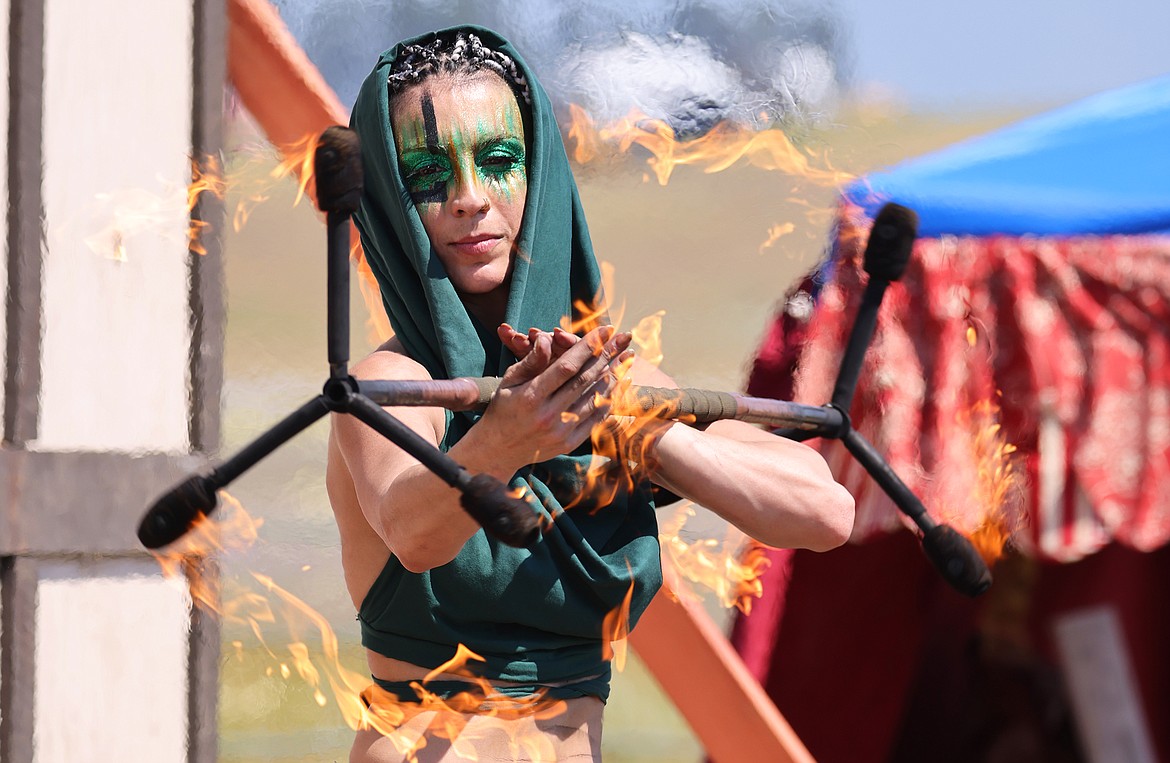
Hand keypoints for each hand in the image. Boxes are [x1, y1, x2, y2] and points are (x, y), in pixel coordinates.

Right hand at [474, 325, 633, 467]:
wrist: (498, 450)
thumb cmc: (504, 408)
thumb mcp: (510, 381)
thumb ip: (531, 361)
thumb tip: (548, 339)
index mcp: (532, 396)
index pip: (567, 366)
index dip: (589, 346)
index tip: (605, 330)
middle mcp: (548, 415)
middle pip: (585, 380)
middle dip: (608, 356)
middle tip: (624, 338)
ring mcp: (561, 431)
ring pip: (595, 399)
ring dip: (614, 376)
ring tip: (627, 358)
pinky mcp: (569, 443)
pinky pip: (596, 419)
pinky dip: (610, 400)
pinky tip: (620, 384)